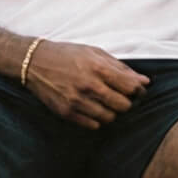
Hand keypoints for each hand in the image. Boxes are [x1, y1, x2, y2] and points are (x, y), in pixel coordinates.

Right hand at [24, 41, 148, 129]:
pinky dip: (98, 119)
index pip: (130, 87)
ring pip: (109, 118)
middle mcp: (88, 86)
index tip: (138, 90)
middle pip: (123, 106)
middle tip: (122, 97)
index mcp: (97, 68)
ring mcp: (76, 101)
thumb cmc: (67, 55)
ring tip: (106, 102)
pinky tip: (93, 108)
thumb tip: (143, 81)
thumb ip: (120, 67)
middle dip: (127, 102)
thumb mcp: (94, 52)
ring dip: (112, 112)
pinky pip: (93, 125)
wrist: (34, 62)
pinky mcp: (66, 112)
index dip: (139, 90)